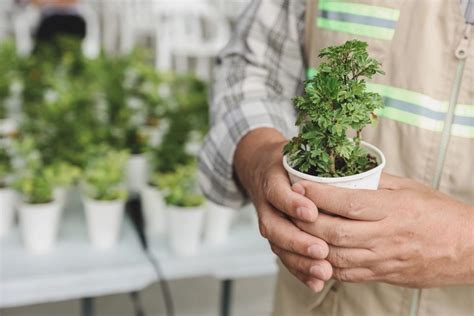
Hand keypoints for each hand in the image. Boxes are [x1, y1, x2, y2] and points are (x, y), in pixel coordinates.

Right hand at [234, 128, 331, 290]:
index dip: (293, 204)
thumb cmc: (285, 159)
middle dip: (298, 240)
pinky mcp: (274, 236)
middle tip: (322, 250)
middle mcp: (265, 203)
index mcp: (271, 178)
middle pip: (275, 226)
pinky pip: (283, 256)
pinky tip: (316, 283)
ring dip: (300, 261)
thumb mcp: (294, 150)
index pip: (278, 192)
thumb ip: (315, 155)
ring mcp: (268, 221)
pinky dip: (299, 271)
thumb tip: (357, 157)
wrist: (258, 168)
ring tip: (323, 272)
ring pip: (278, 245)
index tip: (312, 212)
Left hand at [293, 173, 473, 287]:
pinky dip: (326, 265)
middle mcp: (385, 236)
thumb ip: (375, 182)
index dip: (318, 195)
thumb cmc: (438, 213)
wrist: (467, 248)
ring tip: (295, 231)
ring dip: (310, 245)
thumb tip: (344, 175)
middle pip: (334, 231)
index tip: (299, 185)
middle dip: (305, 221)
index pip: (346, 202)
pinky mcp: (382, 275)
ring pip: (336, 256)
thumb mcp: (409, 188)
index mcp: (392, 210)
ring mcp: (382, 259)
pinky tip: (314, 253)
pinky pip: (347, 274)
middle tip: (290, 209)